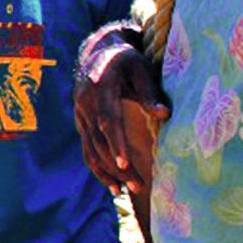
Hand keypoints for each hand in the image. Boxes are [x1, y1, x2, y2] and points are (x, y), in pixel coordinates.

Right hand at [74, 30, 167, 197]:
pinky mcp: (80, 123)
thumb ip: (149, 92)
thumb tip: (164, 115)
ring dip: (107, 172)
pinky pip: (87, 149)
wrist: (97, 51)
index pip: (107, 120)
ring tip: (126, 190)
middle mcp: (84, 103)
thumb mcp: (140, 68)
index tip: (125, 163)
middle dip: (117, 165)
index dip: (115, 142)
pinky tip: (113, 184)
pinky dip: (98, 168)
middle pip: (99, 141)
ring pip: (90, 149)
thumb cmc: (125, 59)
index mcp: (99, 87)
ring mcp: (79, 114)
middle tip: (139, 186)